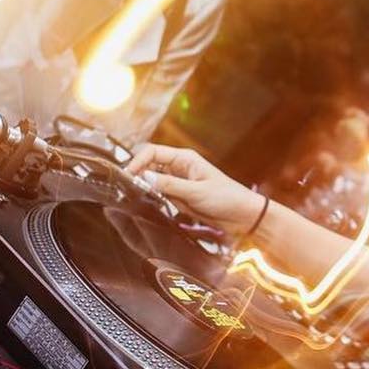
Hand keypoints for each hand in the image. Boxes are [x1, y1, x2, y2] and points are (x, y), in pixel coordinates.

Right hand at [123, 144, 262, 237]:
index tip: (128, 175)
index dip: (137, 161)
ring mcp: (178, 183)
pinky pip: (158, 193)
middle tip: (125, 187)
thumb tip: (144, 177)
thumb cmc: (227, 198)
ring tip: (130, 195)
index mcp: (184, 159)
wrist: (243, 216)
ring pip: (152, 179)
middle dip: (136, 172)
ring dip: (142, 185)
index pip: (153, 152)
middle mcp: (179, 168)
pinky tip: (143, 203)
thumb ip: (170, 185)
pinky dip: (149, 196)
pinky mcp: (179, 197)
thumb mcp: (196, 192)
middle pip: (149, 164)